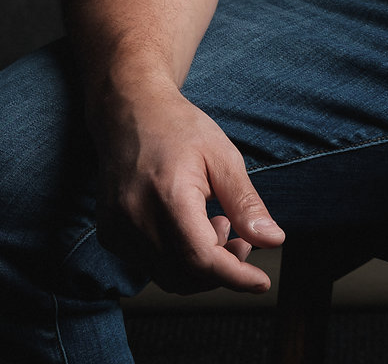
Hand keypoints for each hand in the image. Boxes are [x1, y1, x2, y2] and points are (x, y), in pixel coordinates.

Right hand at [93, 85, 284, 293]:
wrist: (129, 111)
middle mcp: (136, 219)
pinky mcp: (109, 235)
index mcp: (168, 196)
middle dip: (221, 268)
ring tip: (215, 224)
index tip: (261, 282)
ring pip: (167, 276)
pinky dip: (175, 259)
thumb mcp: (222, 155)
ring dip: (199, 265)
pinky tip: (188, 226)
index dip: (235, 276)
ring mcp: (118, 230)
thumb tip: (273, 240)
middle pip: (186, 275)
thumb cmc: (178, 128)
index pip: (203, 259)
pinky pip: (148, 265)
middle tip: (242, 239)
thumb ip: (246, 202)